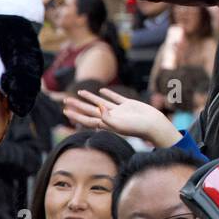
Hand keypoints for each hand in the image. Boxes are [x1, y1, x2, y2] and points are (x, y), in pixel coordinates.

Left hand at [65, 89, 181, 147]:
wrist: (153, 125)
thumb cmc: (137, 128)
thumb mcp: (120, 125)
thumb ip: (107, 118)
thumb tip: (98, 107)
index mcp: (107, 123)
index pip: (87, 119)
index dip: (75, 115)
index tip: (65, 111)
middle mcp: (111, 117)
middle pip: (90, 110)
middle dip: (77, 105)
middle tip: (65, 100)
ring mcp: (119, 110)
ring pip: (101, 102)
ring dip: (90, 98)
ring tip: (80, 92)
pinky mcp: (128, 104)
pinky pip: (115, 97)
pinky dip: (108, 93)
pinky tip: (102, 90)